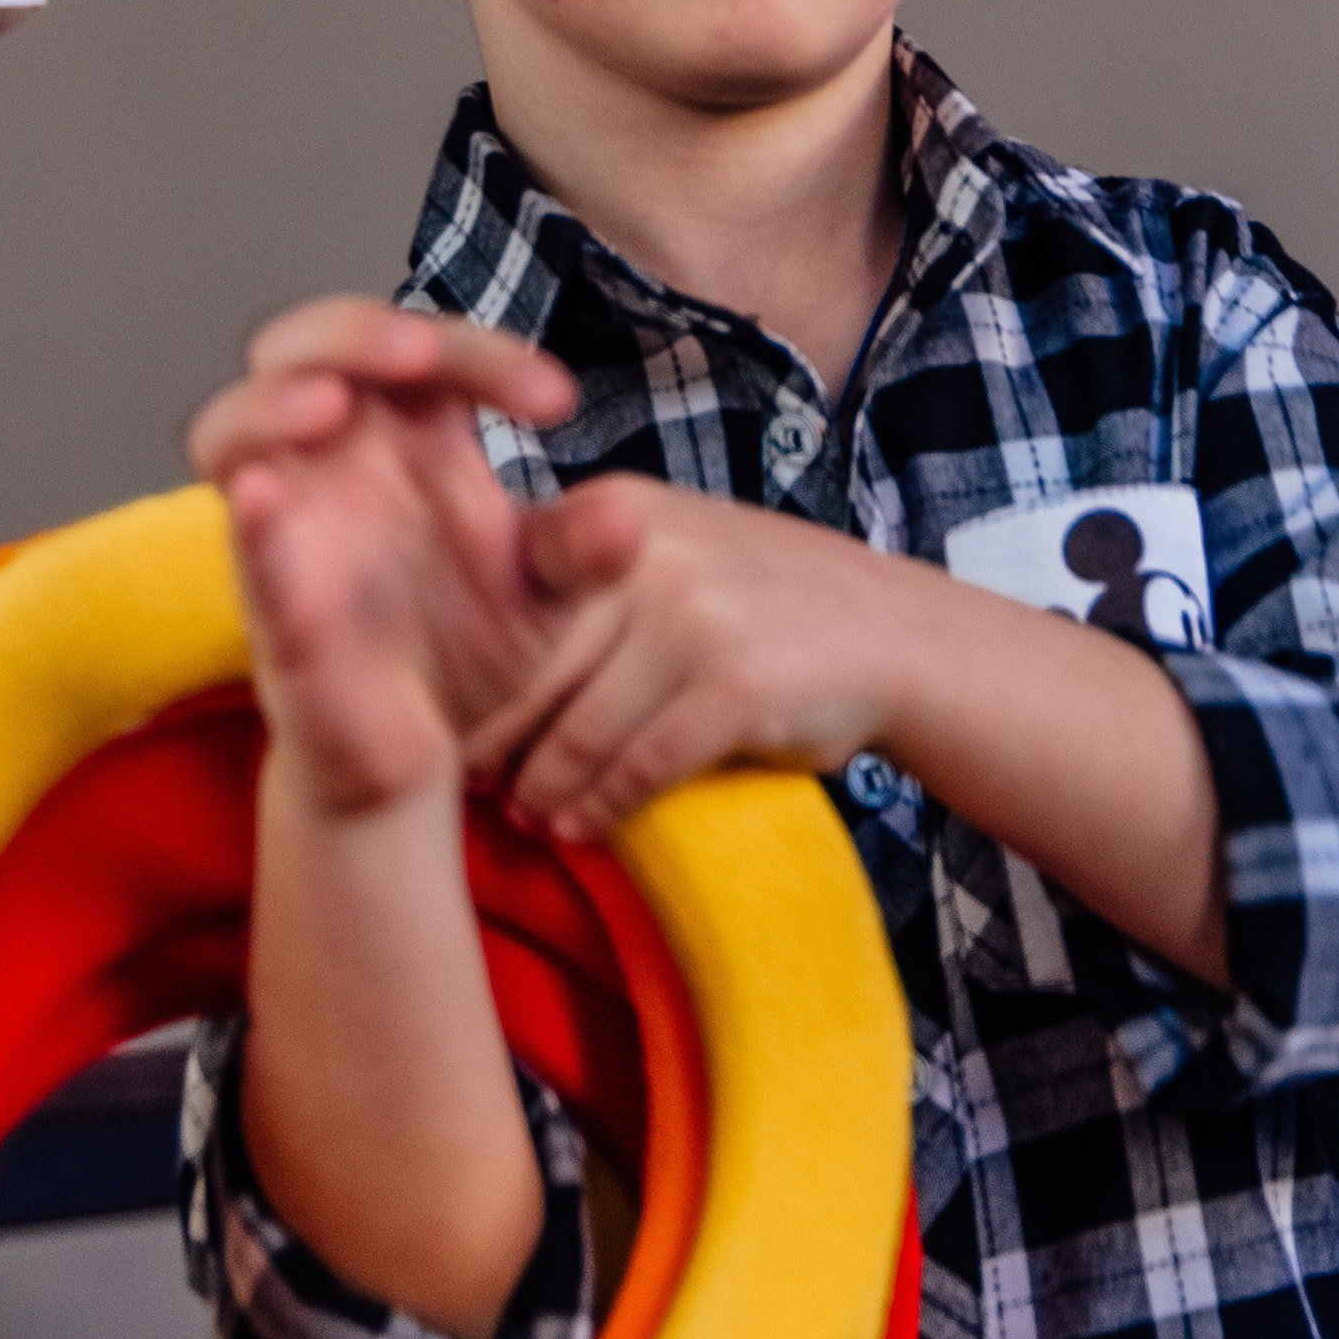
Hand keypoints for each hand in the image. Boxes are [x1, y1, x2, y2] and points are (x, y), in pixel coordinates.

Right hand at [188, 299, 583, 818]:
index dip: (484, 355)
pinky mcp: (275, 608)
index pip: (427, 352)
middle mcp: (335, 459)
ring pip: (229, 429)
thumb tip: (624, 518)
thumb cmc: (472, 641)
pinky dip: (252, 523)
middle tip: (422, 354)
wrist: (424, 754)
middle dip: (353, 333)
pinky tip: (265, 492)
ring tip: (331, 402)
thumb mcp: (550, 588)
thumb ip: (582, 549)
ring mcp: (292, 527)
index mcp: (407, 430)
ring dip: (273, 403)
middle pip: (304, 348)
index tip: (555, 402)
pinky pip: (248, 554)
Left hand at [464, 481, 924, 837]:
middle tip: (470, 783)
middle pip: (527, 670)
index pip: (501, 597)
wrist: (894, 632)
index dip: (467, 671)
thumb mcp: (664, 553)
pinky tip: (583, 828)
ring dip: (541, 789)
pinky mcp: (735, 686)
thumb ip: (578, 580)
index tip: (445, 718)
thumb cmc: (757, 603)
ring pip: (577, 731)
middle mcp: (644, 555)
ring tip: (525, 815)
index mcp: (611, 510)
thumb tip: (463, 658)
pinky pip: (639, 768)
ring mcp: (692, 618)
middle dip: (491, 740)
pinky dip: (602, 810)